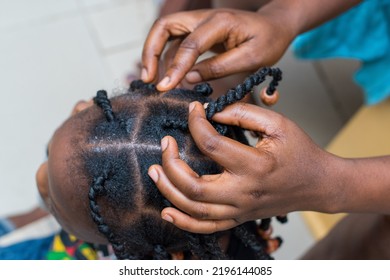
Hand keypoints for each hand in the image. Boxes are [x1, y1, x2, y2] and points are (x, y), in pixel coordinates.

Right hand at [142, 8, 294, 90]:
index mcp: (220, 23)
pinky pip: (176, 42)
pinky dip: (168, 58)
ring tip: (153, 80)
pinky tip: (170, 76)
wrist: (276, 26)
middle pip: (165, 26)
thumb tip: (189, 78)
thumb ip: (219, 67)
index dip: (175, 68)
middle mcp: (205, 18)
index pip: (190, 45)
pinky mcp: (199, 32)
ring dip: (155, 54)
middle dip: (150, 51)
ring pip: (166, 32)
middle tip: (148, 78)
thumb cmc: (268, 41)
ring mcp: (200, 23)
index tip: (165, 87)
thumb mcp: (251, 59)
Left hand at [148, 102, 340, 232]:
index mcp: (255, 165)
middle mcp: (243, 192)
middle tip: (166, 143)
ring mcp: (239, 210)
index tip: (194, 110)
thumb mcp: (279, 124)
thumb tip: (212, 112)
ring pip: (193, 209)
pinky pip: (206, 227)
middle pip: (193, 186)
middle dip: (171, 163)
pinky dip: (183, 222)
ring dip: (168, 190)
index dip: (196, 123)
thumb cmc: (300, 152)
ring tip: (154, 170)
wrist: (319, 184)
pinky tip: (166, 211)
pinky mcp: (238, 218)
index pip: (211, 144)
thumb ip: (244, 113)